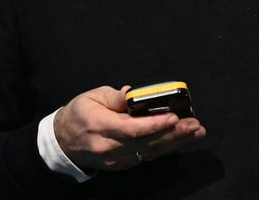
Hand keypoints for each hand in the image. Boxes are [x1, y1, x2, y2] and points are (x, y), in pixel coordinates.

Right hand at [53, 85, 205, 171]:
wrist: (63, 141)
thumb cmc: (79, 114)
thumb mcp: (92, 96)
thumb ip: (115, 97)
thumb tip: (133, 93)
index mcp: (99, 126)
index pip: (131, 128)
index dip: (155, 124)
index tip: (174, 117)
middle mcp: (108, 147)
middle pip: (145, 142)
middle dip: (173, 133)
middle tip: (195, 125)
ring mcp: (116, 159)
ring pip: (149, 151)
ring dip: (175, 142)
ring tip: (195, 132)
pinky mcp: (121, 164)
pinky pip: (146, 156)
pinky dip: (165, 148)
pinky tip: (180, 140)